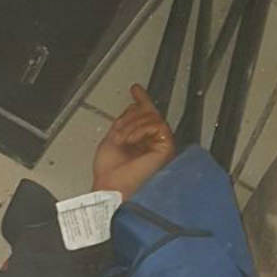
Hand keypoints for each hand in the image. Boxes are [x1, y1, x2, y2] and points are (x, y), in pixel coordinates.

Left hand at [92, 85, 175, 200]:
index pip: (144, 116)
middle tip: (119, 131)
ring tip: (123, 140)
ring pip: (152, 117)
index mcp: (138, 141)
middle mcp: (151, 143)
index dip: (141, 99)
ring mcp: (160, 145)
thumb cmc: (110, 173)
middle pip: (148, 113)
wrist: (112, 187)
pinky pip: (157, 125)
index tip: (135, 89)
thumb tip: (133, 106)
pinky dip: (140, 129)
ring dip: (132, 125)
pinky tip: (131, 140)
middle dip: (130, 117)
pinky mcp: (167, 147)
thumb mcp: (112, 139)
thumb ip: (124, 123)